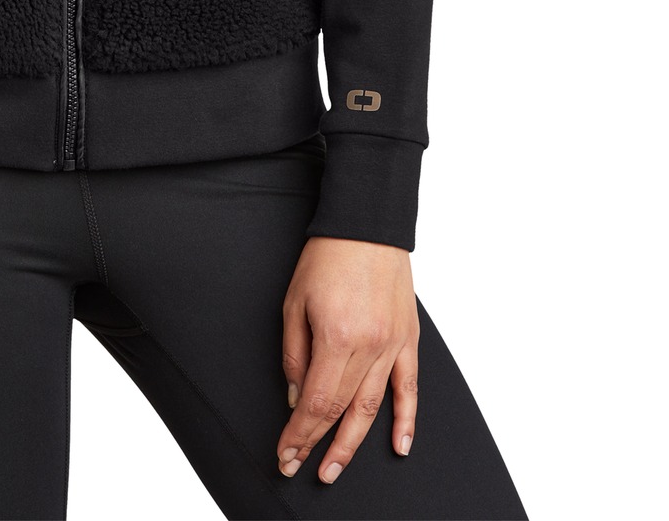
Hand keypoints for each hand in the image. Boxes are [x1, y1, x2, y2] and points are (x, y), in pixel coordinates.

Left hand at [277, 235, 418, 485]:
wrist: (366, 226)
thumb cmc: (327, 257)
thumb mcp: (294, 301)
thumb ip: (294, 352)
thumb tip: (296, 396)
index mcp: (336, 336)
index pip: (316, 401)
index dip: (299, 432)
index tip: (285, 452)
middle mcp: (369, 346)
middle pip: (341, 410)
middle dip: (318, 444)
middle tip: (300, 467)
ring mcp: (393, 345)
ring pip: (373, 408)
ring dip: (353, 444)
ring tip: (334, 469)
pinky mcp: (409, 340)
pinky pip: (409, 387)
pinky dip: (407, 420)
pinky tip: (400, 446)